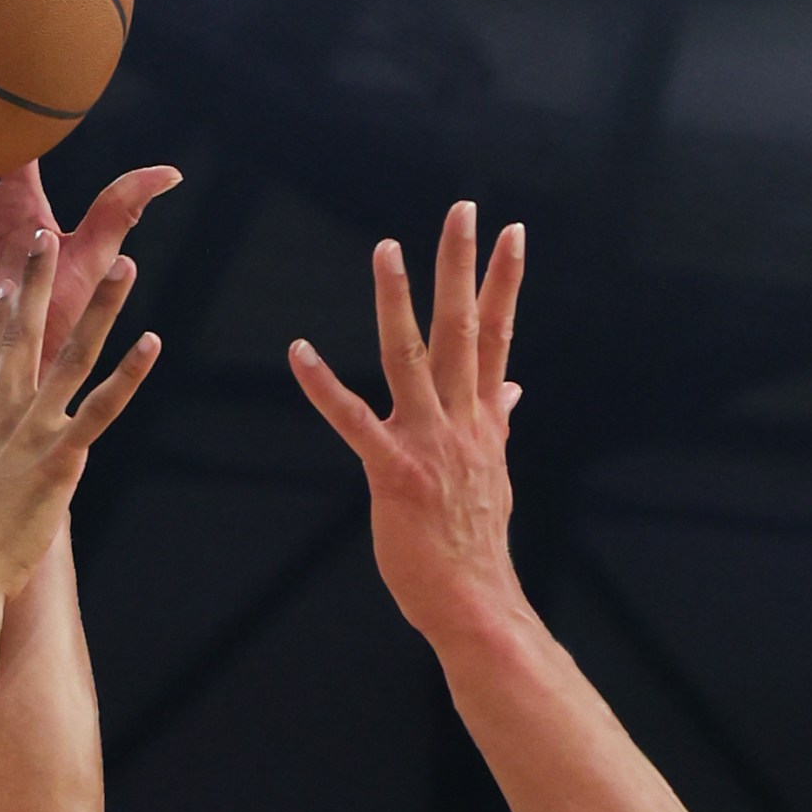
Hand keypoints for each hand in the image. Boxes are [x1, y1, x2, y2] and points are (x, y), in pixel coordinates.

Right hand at [0, 232, 157, 603]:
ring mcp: (33, 429)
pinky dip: (130, 375)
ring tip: (124, 268)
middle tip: (45, 234)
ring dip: (102, 309)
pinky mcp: (62, 455)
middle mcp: (3, 414)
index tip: (6, 279)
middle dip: (35, 280)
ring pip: (74, 355)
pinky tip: (152, 343)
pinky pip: (104, 407)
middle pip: (23, 332)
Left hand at [289, 203, 527, 646]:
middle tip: (461, 209)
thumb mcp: (495, 475)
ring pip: (412, 359)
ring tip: (387, 249)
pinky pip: (352, 421)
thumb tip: (512, 388)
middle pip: (464, 330)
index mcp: (483, 421)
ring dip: (397, 302)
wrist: (476, 602)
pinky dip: (323, 386)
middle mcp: (461, 423)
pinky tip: (299, 353)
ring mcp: (428, 446)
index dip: (504, 282)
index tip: (511, 233)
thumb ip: (496, 423)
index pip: (498, 337)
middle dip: (462, 267)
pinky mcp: (393, 475)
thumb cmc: (475, 545)